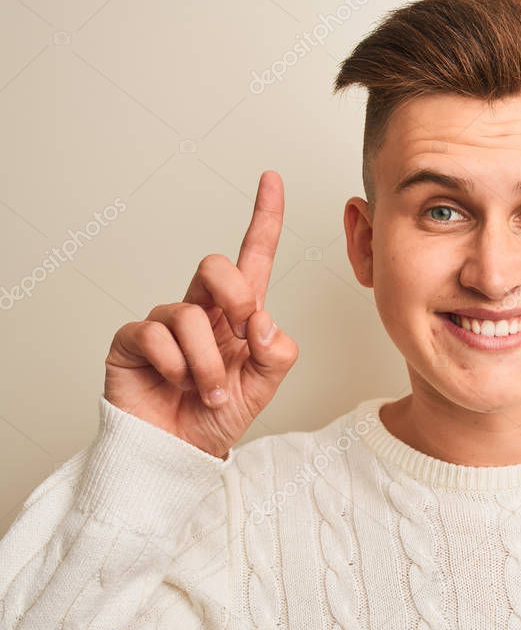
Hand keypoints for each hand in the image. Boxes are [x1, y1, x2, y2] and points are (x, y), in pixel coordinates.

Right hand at [104, 171, 298, 458]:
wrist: (181, 452)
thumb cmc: (219, 413)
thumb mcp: (265, 385)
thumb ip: (277, 351)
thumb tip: (261, 319)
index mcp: (239, 312)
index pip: (254, 255)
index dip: (265, 217)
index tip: (272, 178)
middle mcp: (202, 308)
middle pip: (217, 265)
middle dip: (237, 298)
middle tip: (242, 337)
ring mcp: (165, 321)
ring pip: (191, 314)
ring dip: (209, 365)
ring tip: (209, 392)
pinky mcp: (133, 338)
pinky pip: (158, 335)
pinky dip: (178, 369)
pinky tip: (176, 385)